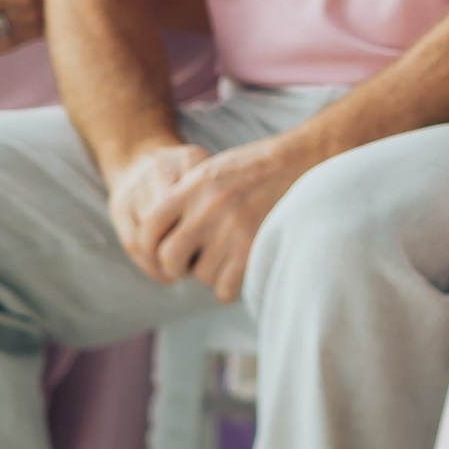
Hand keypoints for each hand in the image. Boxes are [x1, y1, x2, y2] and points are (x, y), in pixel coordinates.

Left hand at [125, 135, 305, 301]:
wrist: (299, 162)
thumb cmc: (253, 167)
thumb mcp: (211, 170)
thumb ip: (184, 196)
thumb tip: (159, 234)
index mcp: (195, 184)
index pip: (150, 224)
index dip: (149, 242)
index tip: (159, 248)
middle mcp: (210, 206)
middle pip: (170, 256)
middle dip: (175, 266)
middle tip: (188, 262)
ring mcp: (233, 228)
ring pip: (200, 274)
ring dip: (207, 273)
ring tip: (221, 259)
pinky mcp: (254, 247)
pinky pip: (225, 287)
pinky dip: (226, 287)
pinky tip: (234, 272)